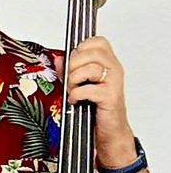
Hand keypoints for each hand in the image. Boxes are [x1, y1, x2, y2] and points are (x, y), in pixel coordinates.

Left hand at [57, 37, 134, 165]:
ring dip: (74, 80)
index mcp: (107, 62)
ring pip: (89, 68)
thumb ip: (68, 70)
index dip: (81, 49)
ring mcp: (114, 82)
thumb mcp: (78, 84)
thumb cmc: (94, 106)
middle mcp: (114, 69)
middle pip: (91, 52)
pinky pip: (87, 89)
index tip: (74, 63)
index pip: (97, 41)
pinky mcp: (111, 96)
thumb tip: (58, 58)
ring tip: (73, 90)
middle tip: (71, 79)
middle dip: (73, 65)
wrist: (108, 131)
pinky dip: (76, 95)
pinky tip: (76, 100)